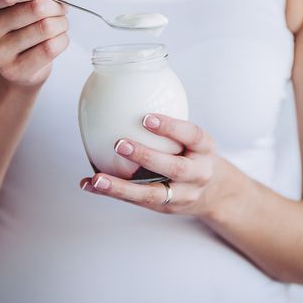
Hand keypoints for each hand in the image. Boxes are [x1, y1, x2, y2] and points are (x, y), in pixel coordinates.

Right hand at [0, 0, 67, 87]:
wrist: (15, 67)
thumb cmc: (20, 28)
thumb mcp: (18, 2)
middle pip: (35, 8)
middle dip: (57, 6)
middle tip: (61, 9)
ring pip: (46, 28)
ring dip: (62, 23)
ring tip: (59, 25)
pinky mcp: (14, 70)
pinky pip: (51, 48)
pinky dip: (62, 40)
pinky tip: (57, 40)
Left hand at [79, 113, 226, 217]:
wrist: (213, 193)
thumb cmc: (194, 155)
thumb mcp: (194, 139)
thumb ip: (171, 126)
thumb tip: (127, 94)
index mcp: (205, 149)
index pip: (193, 135)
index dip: (171, 127)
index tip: (147, 118)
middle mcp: (198, 174)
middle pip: (175, 168)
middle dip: (146, 157)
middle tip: (119, 144)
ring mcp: (182, 195)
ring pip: (152, 194)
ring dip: (121, 187)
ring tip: (97, 179)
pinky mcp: (164, 209)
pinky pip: (136, 202)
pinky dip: (112, 193)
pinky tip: (90, 184)